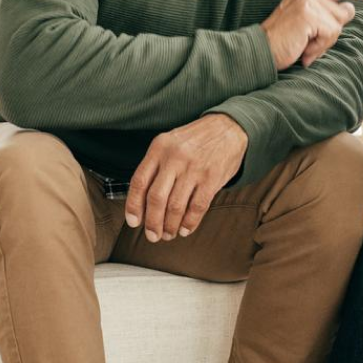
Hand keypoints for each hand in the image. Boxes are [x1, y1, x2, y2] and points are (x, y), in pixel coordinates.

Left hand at [124, 113, 248, 242]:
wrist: (228, 127)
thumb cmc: (195, 140)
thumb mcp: (170, 143)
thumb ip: (156, 166)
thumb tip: (142, 201)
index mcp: (159, 148)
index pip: (139, 181)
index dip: (133, 206)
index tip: (134, 222)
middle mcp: (174, 157)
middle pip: (156, 198)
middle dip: (152, 222)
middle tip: (152, 236)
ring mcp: (194, 168)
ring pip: (175, 206)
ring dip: (170, 226)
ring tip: (169, 234)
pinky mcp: (212, 178)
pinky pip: (197, 207)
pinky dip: (189, 223)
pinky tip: (185, 229)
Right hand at [261, 0, 362, 69]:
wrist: (259, 51)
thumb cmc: (283, 41)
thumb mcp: (307, 24)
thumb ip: (326, 15)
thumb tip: (349, 10)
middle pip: (342, 12)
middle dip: (331, 33)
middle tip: (309, 41)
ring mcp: (307, 1)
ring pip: (337, 25)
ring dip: (323, 42)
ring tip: (303, 45)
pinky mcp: (308, 14)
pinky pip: (330, 33)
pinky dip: (319, 47)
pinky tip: (303, 48)